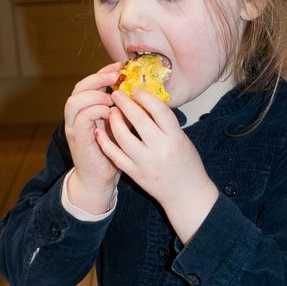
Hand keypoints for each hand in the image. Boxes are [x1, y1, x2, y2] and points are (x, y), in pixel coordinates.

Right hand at [64, 63, 121, 213]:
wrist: (99, 181)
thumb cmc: (112, 156)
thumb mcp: (120, 128)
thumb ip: (123, 112)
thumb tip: (139, 93)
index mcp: (86, 110)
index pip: (90, 83)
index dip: (103, 72)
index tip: (121, 66)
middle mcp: (76, 117)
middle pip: (79, 87)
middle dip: (98, 77)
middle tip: (116, 75)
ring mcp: (74, 128)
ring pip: (74, 101)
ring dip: (94, 95)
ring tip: (112, 97)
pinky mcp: (78, 140)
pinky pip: (81, 119)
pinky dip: (95, 111)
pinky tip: (109, 112)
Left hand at [95, 89, 218, 242]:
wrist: (186, 194)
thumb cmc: (187, 164)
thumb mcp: (182, 140)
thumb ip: (165, 124)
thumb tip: (145, 103)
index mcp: (176, 138)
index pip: (160, 111)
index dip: (146, 97)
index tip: (137, 91)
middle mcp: (160, 150)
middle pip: (139, 121)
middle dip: (125, 104)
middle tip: (117, 94)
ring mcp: (146, 163)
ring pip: (123, 138)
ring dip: (114, 121)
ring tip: (111, 112)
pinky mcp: (134, 174)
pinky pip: (115, 156)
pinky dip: (105, 143)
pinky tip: (99, 132)